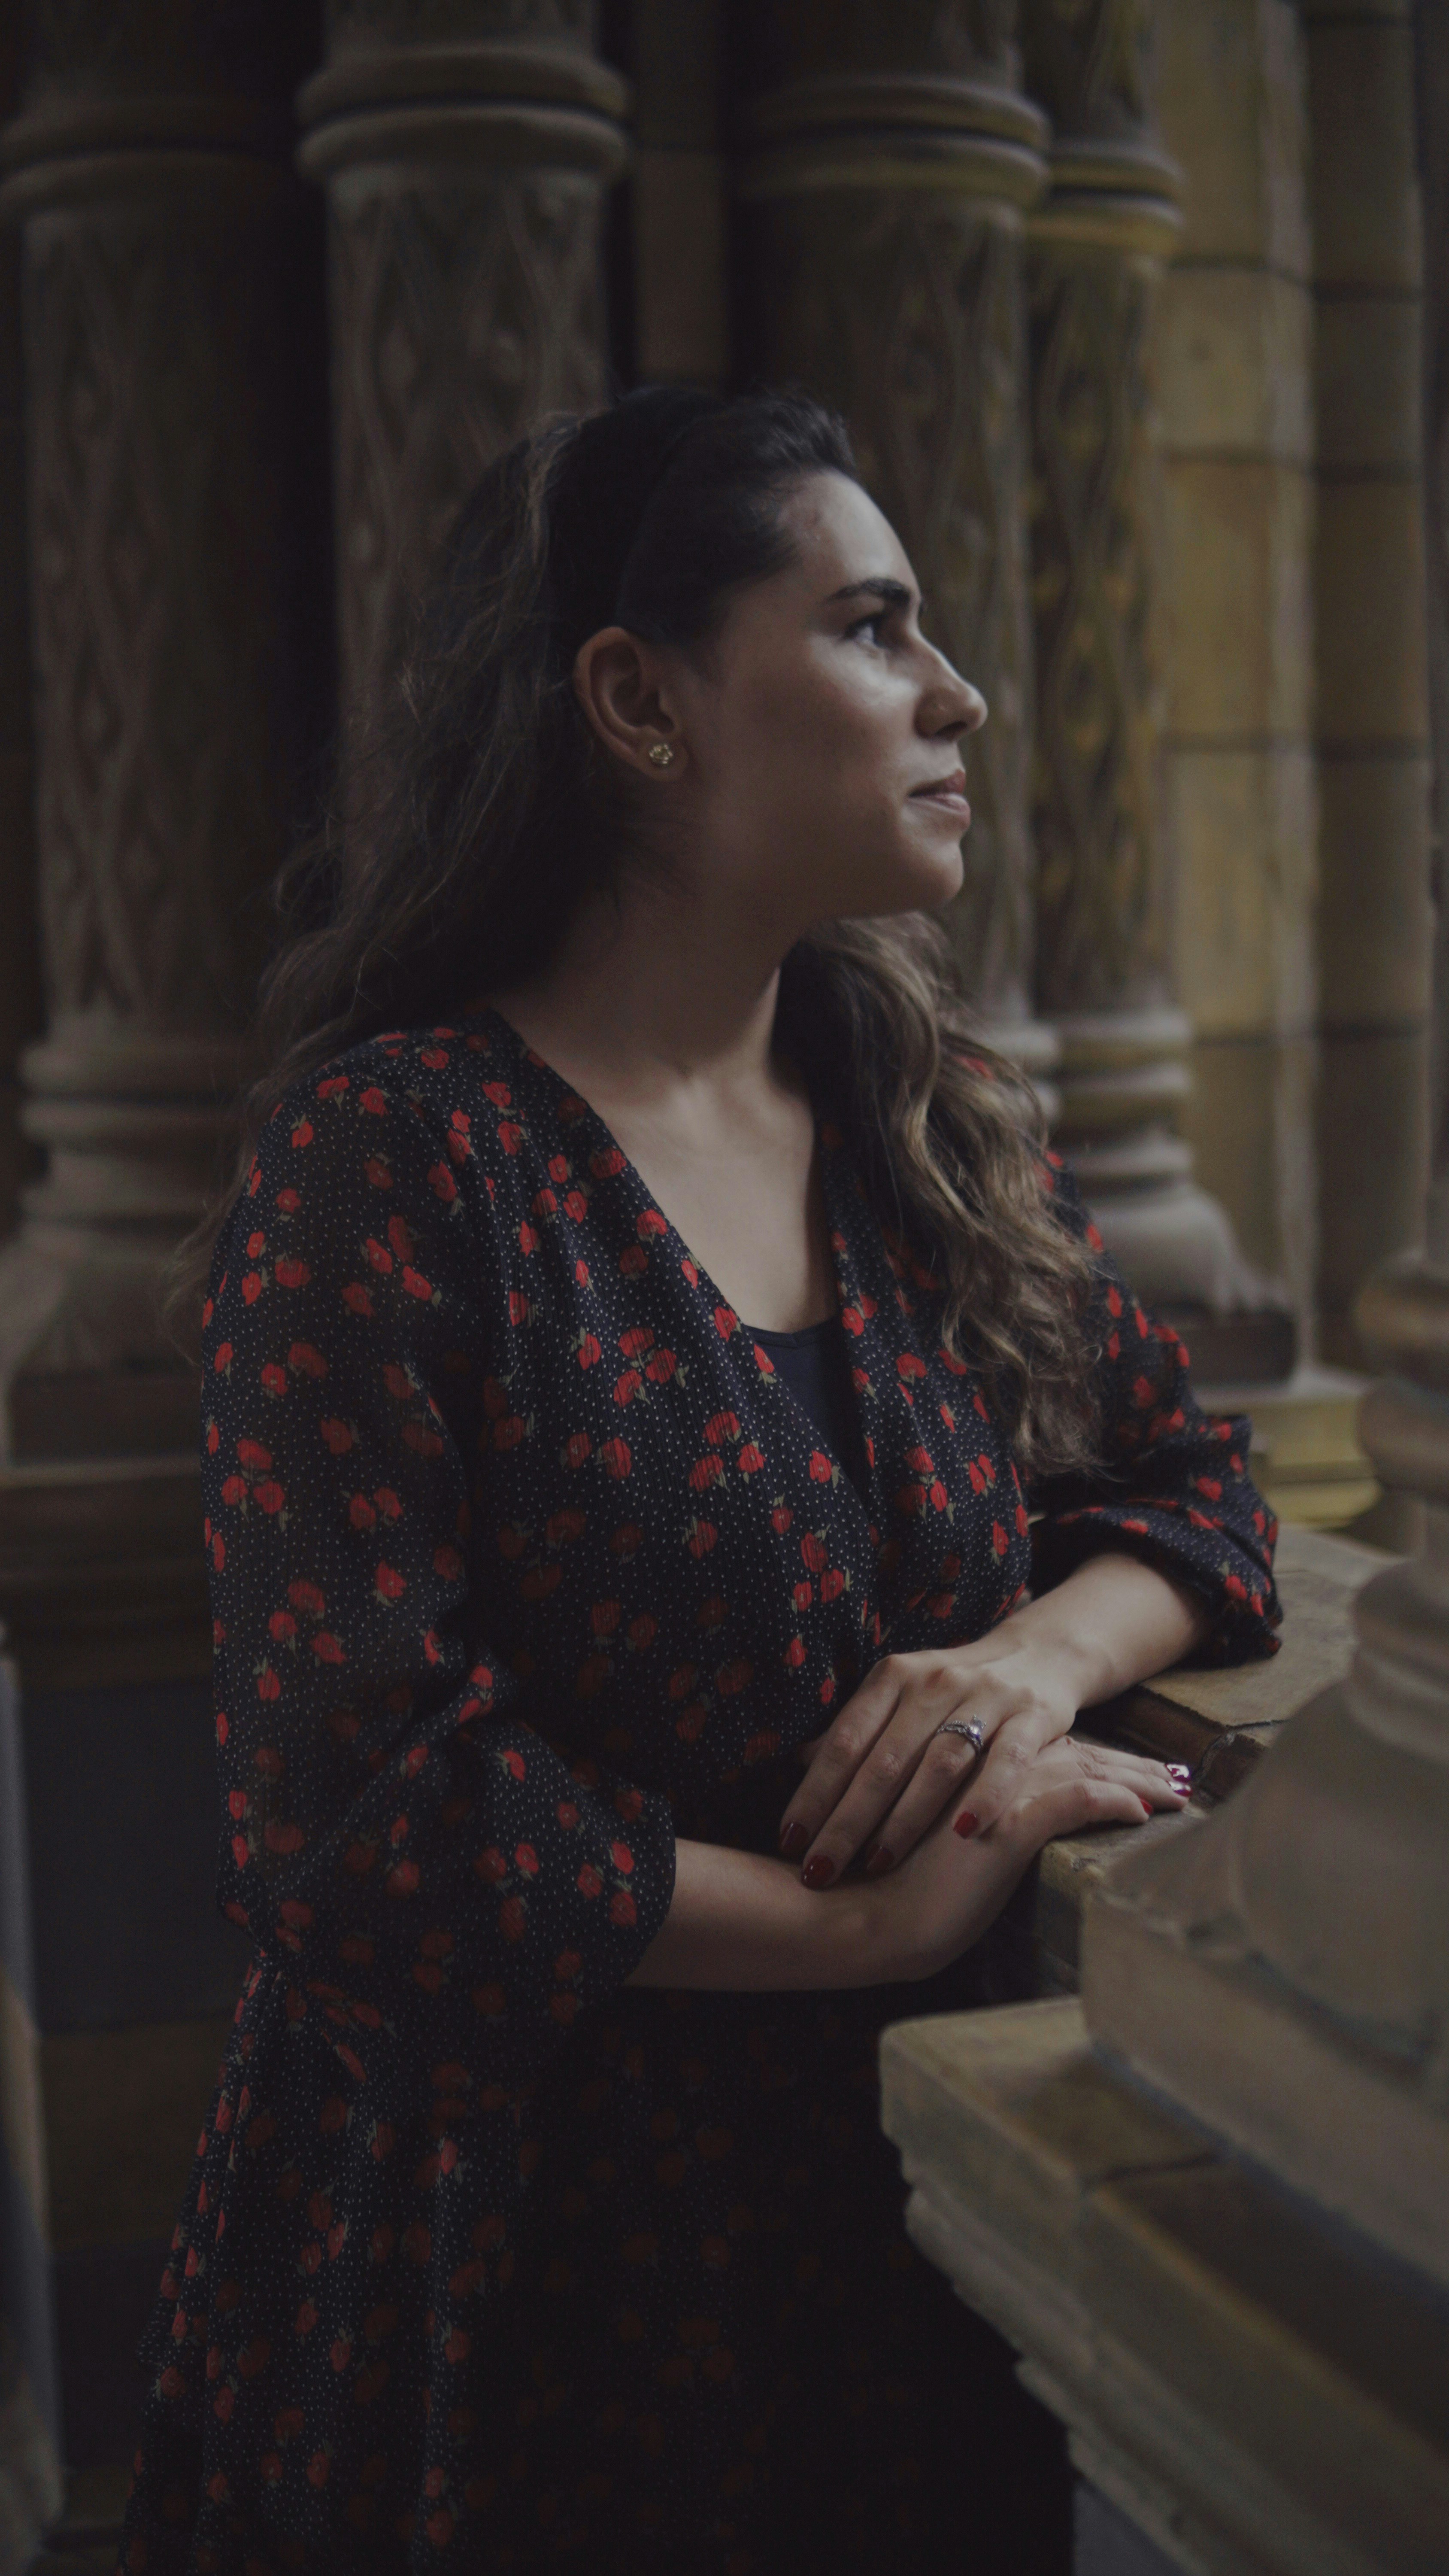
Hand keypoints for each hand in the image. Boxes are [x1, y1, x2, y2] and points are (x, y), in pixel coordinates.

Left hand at [778, 1553, 1206, 1888]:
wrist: (1038, 1656)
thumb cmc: (954, 1693)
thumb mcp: (900, 1698)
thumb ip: (858, 1730)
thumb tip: (799, 1766)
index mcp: (893, 1678)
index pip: (844, 1740)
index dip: (814, 1792)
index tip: (789, 1839)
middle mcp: (934, 1683)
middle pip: (883, 1760)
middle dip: (846, 1820)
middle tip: (819, 1869)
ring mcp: (986, 1698)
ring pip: (939, 1763)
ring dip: (905, 1818)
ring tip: (876, 1864)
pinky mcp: (1033, 1717)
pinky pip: (1007, 1762)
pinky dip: (986, 1796)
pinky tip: (964, 1834)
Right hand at [862, 1732, 1189, 1982]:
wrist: (869, 1916)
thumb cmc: (887, 1884)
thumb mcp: (918, 1837)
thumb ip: (945, 1813)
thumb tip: (973, 1820)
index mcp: (970, 1765)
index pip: (1047, 1752)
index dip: (1094, 1758)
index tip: (1134, 1765)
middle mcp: (987, 1765)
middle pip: (1076, 1753)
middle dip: (1130, 1764)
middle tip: (1177, 1776)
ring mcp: (1000, 1789)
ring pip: (1085, 1769)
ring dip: (1136, 1778)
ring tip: (1179, 1791)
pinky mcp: (1011, 1821)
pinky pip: (1077, 1800)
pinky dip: (1112, 1800)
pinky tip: (1143, 1812)